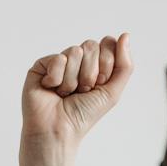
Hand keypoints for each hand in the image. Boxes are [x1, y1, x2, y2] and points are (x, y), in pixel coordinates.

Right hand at [21, 34, 133, 159]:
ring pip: (75, 52)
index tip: (99, 85)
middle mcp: (78, 60)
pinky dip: (57, 79)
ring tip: (65, 94)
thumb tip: (125, 35)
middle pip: (91, 46)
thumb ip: (125, 65)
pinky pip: (58, 59)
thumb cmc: (83, 115)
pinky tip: (51, 90)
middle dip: (89, 74)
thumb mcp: (112, 91)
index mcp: (95, 63)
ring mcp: (59, 62)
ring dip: (73, 80)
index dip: (106, 65)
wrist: (58, 130)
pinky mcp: (41, 65)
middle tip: (81, 91)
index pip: (108, 44)